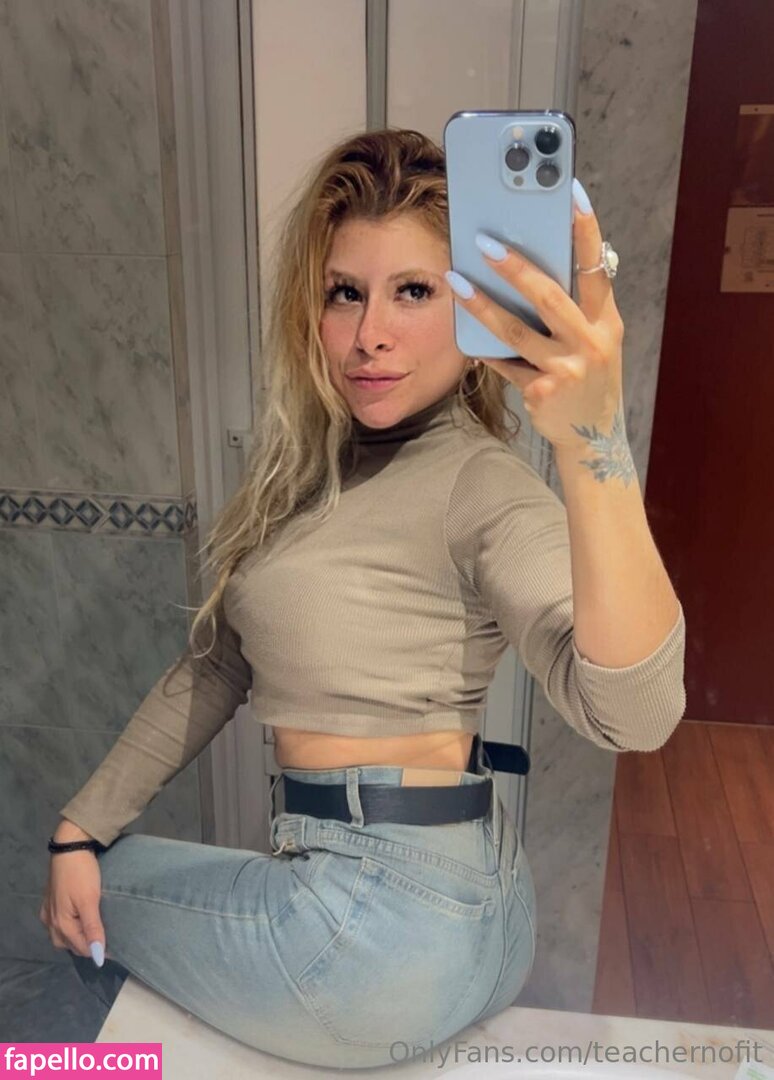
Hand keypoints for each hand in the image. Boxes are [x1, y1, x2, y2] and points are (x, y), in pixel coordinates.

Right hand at [40, 828, 106, 963]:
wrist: (69, 846)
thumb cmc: (81, 873)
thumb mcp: (90, 900)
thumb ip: (93, 928)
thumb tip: (98, 956)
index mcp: (60, 924)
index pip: (81, 948)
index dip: (98, 950)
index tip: (116, 947)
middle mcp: (50, 922)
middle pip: (70, 944)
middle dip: (87, 946)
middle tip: (107, 940)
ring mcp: (48, 912)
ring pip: (62, 936)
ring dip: (77, 938)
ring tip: (95, 933)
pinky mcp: (49, 902)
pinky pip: (58, 924)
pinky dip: (70, 928)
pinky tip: (79, 922)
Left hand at [445, 186, 624, 451]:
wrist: (592, 436)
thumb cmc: (587, 376)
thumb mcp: (595, 340)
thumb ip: (574, 308)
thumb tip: (530, 266)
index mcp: (606, 321)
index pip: (596, 268)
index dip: (586, 230)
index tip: (571, 193)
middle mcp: (591, 343)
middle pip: (548, 296)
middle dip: (514, 267)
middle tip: (484, 241)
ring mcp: (566, 370)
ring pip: (516, 331)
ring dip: (482, 304)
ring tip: (456, 280)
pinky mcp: (541, 392)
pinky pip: (505, 364)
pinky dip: (487, 351)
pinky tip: (468, 339)